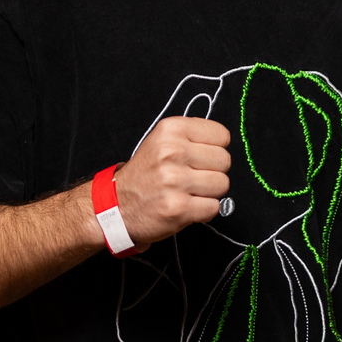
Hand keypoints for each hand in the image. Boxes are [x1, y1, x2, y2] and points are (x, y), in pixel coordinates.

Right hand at [112, 116, 231, 250]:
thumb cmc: (145, 174)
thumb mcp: (162, 141)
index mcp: (170, 130)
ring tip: (188, 192)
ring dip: (209, 193)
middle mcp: (172, 152)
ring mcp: (175, 181)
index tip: (200, 157)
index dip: (215, 149)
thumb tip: (225, 146)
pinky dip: (204, 211)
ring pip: (222, 184)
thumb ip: (193, 137)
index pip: (222, 135)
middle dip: (213, 172)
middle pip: (224, 160)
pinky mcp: (178, 208)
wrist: (116, 206)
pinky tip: (186, 206)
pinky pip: (214, 207)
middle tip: (192, 177)